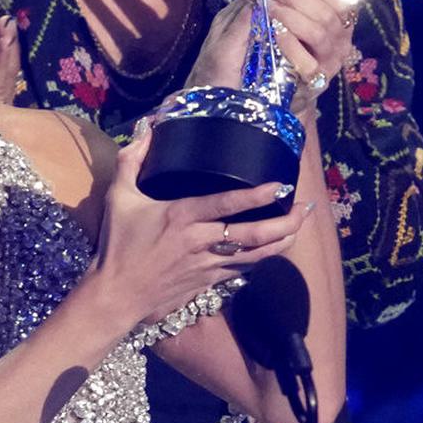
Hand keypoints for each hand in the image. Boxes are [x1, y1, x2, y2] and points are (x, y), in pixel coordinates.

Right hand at [92, 128, 308, 323]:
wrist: (116, 295)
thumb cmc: (118, 244)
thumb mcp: (119, 197)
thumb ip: (132, 160)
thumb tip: (148, 127)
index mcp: (181, 217)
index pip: (226, 204)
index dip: (256, 195)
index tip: (280, 185)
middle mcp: (200, 241)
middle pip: (253, 234)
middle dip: (284, 222)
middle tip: (306, 208)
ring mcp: (207, 265)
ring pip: (255, 255)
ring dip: (282, 241)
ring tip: (301, 227)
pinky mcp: (208, 282)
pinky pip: (243, 270)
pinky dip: (262, 258)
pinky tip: (275, 248)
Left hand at [269, 0, 355, 113]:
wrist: (257, 89)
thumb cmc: (264, 41)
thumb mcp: (263, 5)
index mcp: (333, 13)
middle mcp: (339, 35)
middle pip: (331, 8)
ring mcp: (330, 59)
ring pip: (322, 31)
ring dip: (293, 15)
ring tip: (269, 7)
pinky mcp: (316, 81)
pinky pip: (309, 62)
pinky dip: (291, 44)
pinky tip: (275, 34)